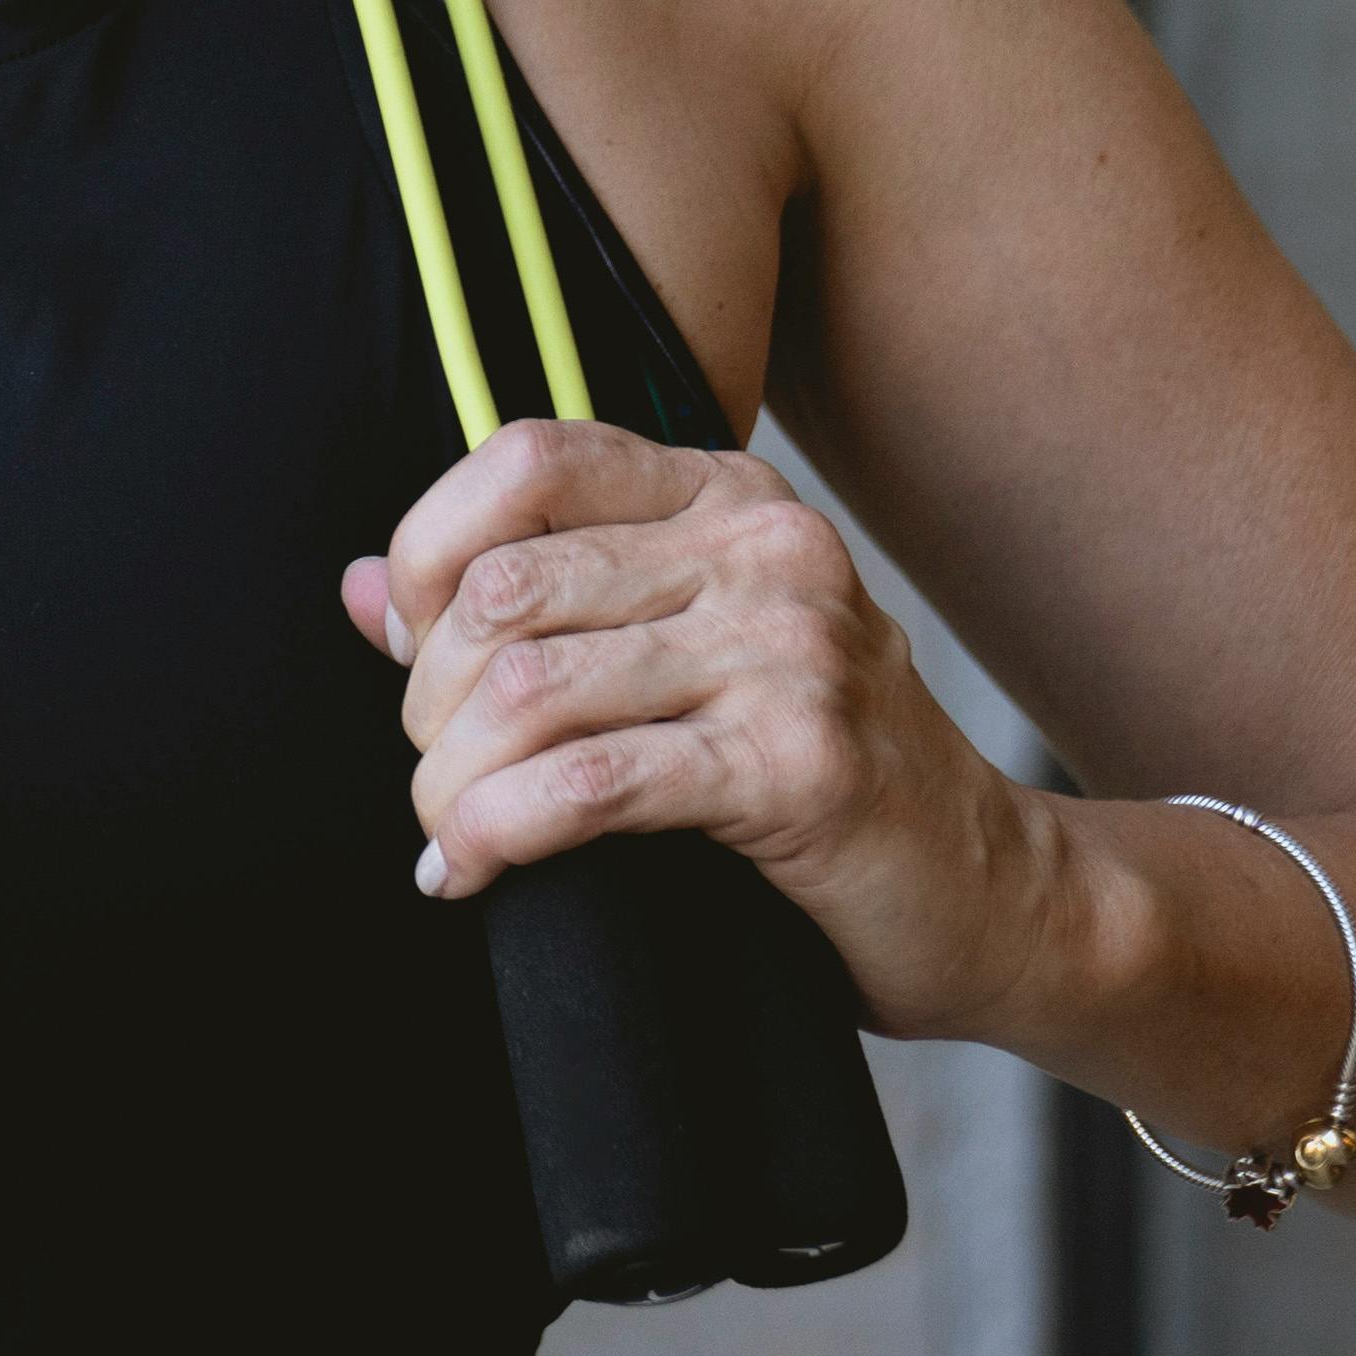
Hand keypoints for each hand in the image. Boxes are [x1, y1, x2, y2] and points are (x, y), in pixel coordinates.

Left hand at [342, 418, 1063, 1043]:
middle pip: (504, 588)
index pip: (525, 459)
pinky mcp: (798, 763)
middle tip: (439, 778)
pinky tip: (471, 873)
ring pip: (528, 690)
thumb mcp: (677, 665)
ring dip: (449, 784)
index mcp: (727, 496)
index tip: (417, 659)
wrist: (993, 896)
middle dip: (431, 701)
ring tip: (447, 838)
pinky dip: (496, 834)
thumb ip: (532, 615)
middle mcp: (764, 548)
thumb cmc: (815, 780)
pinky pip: (587, 785)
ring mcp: (791, 649)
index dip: (429, 554)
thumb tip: (361, 590)